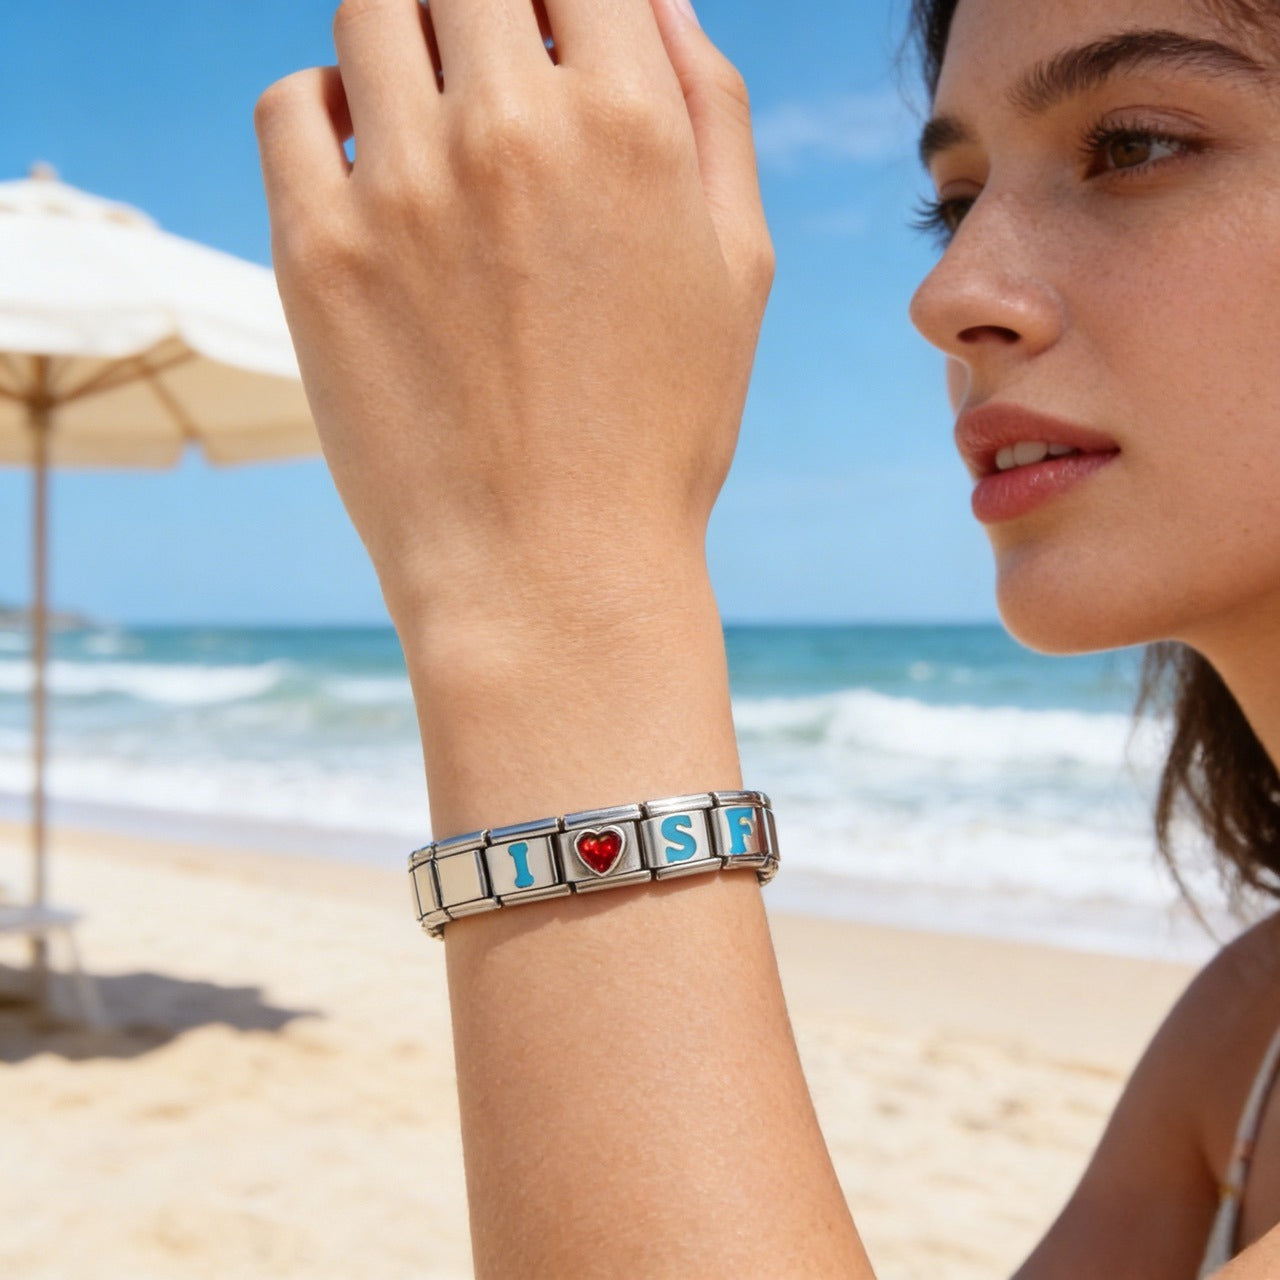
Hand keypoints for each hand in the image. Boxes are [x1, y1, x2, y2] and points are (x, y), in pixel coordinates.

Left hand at [254, 0, 773, 641]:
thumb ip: (712, 114)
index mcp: (630, 125)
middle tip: (492, 71)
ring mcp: (400, 188)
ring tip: (430, 108)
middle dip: (487, 6)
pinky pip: (289, 105)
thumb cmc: (658, 433)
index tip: (560, 29)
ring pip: (370, 9)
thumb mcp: (737, 273)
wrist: (548, 572)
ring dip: (404, 37)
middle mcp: (509, 131)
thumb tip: (658, 0)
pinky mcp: (315, 251)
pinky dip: (324, 104)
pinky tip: (367, 160)